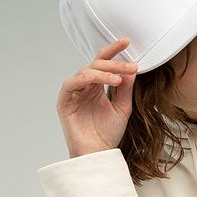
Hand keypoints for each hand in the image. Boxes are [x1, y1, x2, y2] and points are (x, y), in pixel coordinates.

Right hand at [56, 37, 138, 158]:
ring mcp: (74, 92)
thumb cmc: (108, 133)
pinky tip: (99, 81)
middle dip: (115, 63)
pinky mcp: (65, 101)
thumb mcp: (123, 108)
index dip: (114, 50)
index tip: (127, 42)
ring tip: (118, 79)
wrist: (98, 154)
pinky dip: (85, 78)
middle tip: (130, 66)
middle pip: (97, 64)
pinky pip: (72, 83)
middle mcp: (85, 86)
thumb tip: (131, 68)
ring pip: (86, 71)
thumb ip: (126, 88)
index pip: (104, 62)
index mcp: (97, 86)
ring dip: (103, 72)